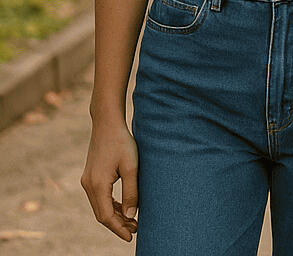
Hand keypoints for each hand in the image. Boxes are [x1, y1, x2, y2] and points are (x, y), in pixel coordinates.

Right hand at [81, 117, 138, 240]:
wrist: (107, 123)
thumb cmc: (122, 142)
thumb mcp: (131, 166)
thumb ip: (131, 191)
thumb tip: (132, 215)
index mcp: (97, 185)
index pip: (107, 216)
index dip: (119, 228)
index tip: (131, 237)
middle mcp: (88, 186)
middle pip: (102, 214)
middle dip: (118, 224)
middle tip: (136, 229)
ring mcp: (87, 181)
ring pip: (101, 206)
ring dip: (115, 215)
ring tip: (133, 220)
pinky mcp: (91, 176)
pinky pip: (100, 197)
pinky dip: (111, 204)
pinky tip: (124, 207)